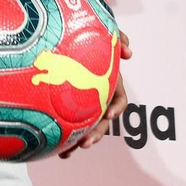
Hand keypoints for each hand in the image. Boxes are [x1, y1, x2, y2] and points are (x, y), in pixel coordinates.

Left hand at [59, 30, 132, 157]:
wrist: (63, 38)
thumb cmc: (86, 37)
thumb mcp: (102, 34)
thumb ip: (117, 38)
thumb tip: (129, 51)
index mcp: (108, 83)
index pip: (119, 99)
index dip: (117, 108)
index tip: (110, 114)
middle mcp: (97, 96)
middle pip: (102, 121)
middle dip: (97, 133)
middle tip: (86, 142)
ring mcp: (83, 103)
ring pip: (86, 127)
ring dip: (80, 140)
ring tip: (69, 151)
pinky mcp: (67, 106)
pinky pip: (68, 124)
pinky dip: (64, 137)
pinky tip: (56, 148)